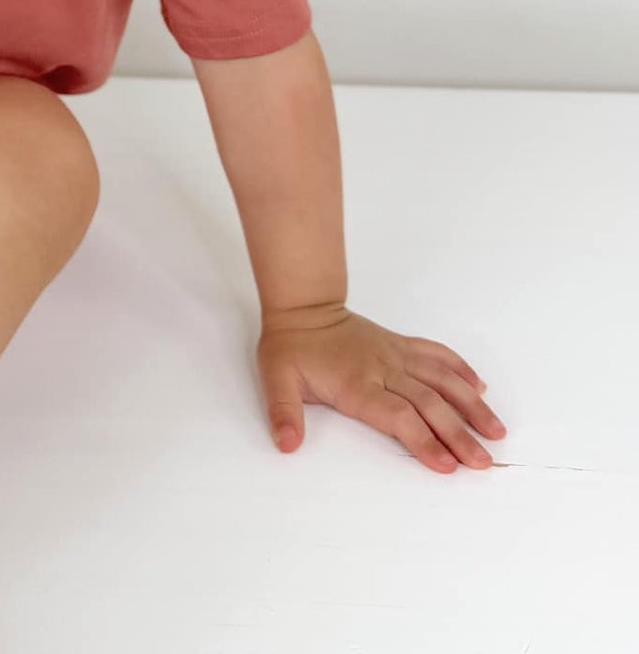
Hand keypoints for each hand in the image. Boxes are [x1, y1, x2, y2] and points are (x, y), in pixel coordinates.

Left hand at [256, 303, 506, 472]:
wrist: (302, 307)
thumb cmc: (290, 347)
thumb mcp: (275, 379)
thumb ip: (283, 414)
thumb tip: (287, 444)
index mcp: (356, 383)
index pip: (398, 416)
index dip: (423, 440)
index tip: (447, 465)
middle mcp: (384, 369)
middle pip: (429, 403)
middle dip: (459, 435)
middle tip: (483, 462)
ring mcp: (396, 355)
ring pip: (442, 379)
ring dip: (471, 405)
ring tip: (496, 430)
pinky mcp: (401, 344)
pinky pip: (436, 354)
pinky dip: (460, 369)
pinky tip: (479, 387)